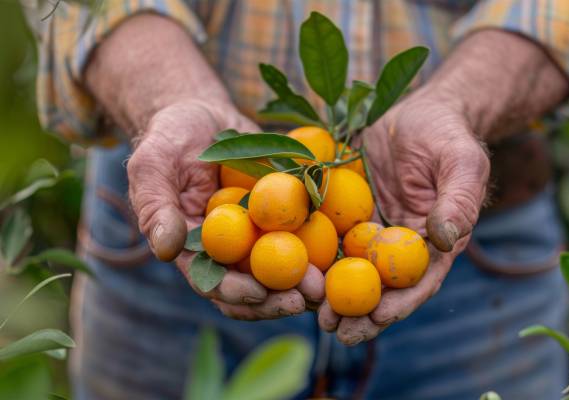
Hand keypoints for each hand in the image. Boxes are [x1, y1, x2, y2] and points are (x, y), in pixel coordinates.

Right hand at [127, 99, 323, 318]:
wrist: (204, 115)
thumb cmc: (171, 137)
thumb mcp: (153, 165)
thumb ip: (155, 205)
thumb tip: (165, 250)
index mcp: (194, 248)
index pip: (212, 281)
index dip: (235, 293)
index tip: (258, 292)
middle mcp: (228, 249)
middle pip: (254, 287)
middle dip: (278, 299)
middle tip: (307, 298)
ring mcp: (257, 233)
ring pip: (282, 269)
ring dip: (304, 282)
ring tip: (326, 285)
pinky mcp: (282, 215)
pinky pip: (303, 235)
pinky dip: (320, 249)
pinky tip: (341, 251)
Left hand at [318, 91, 489, 344]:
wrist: (419, 111)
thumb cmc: (447, 135)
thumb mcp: (460, 162)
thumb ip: (458, 201)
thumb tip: (445, 239)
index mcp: (432, 243)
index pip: (416, 283)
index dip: (397, 304)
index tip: (376, 319)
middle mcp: (399, 244)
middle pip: (378, 286)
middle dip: (357, 312)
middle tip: (333, 328)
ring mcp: (371, 230)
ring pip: (349, 268)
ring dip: (330, 292)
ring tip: (307, 307)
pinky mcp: (348, 213)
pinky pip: (329, 236)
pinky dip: (314, 255)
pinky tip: (294, 268)